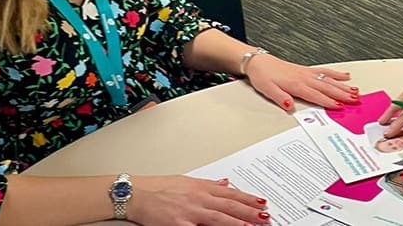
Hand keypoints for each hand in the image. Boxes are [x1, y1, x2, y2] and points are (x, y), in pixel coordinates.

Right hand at [129, 176, 270, 224]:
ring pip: (219, 217)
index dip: (248, 199)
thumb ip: (208, 184)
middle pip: (229, 205)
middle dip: (249, 211)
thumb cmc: (159, 188)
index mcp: (202, 188)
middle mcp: (198, 198)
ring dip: (237, 221)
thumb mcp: (186, 181)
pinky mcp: (178, 223)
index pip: (231, 194)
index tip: (261, 202)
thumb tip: (225, 183)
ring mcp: (190, 211)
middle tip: (265, 216)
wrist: (137, 194)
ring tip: (253, 225)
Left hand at [244, 55, 358, 110]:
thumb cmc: (263, 76)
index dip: (329, 102)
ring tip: (355, 91)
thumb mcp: (268, 90)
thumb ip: (280, 98)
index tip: (340, 107)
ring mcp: (307, 73)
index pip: (316, 96)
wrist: (259, 62)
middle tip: (355, 100)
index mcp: (296, 85)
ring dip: (343, 86)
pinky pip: (325, 71)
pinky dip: (336, 74)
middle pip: (327, 87)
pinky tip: (345, 76)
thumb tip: (290, 106)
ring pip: (329, 79)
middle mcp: (304, 78)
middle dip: (342, 94)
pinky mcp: (307, 70)